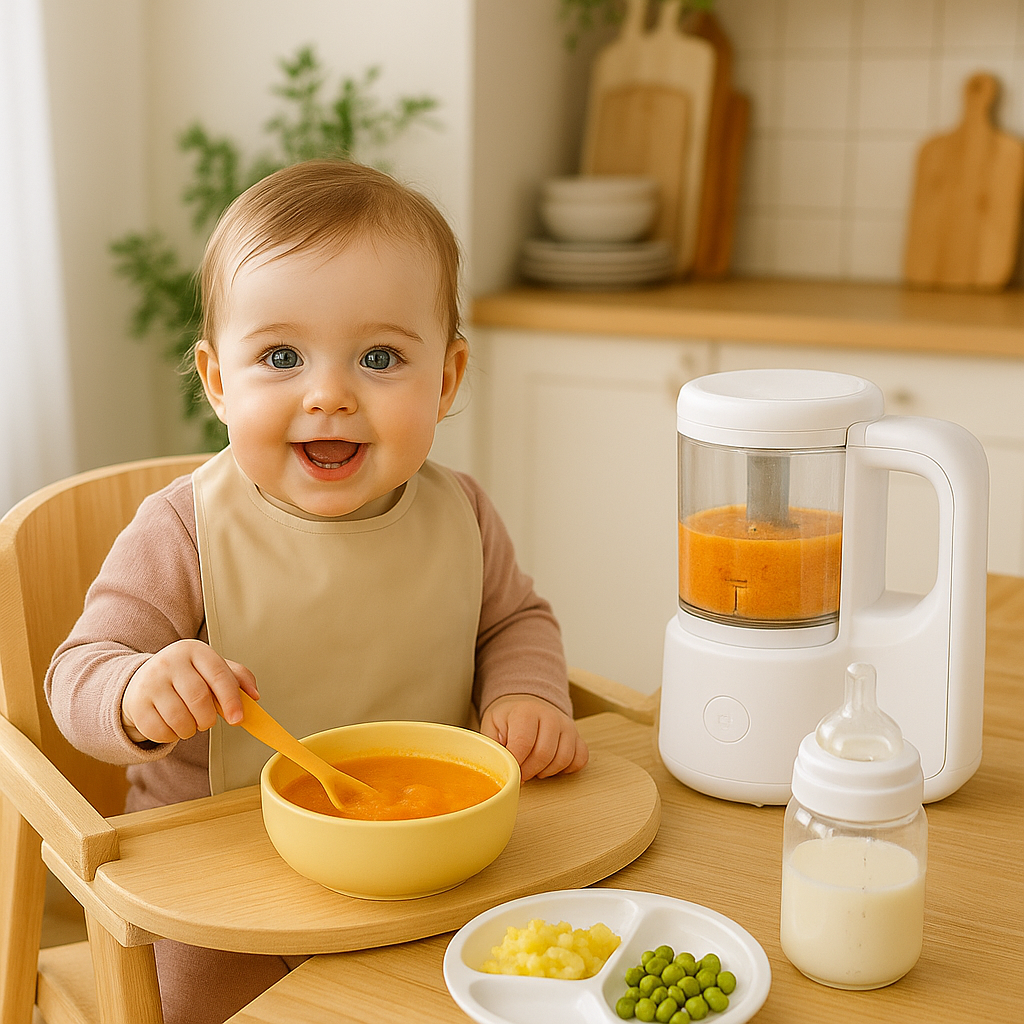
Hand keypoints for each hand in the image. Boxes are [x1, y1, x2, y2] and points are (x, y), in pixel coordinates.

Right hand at [121, 640, 258, 743]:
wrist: (144, 678)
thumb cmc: (188, 676)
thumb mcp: (212, 668)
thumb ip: (238, 678)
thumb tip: (254, 696)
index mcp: (195, 650)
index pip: (218, 675)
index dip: (231, 699)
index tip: (238, 719)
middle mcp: (170, 662)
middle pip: (199, 699)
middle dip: (208, 719)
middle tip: (208, 722)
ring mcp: (150, 682)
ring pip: (179, 718)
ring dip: (190, 730)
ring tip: (190, 724)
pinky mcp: (136, 704)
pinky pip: (160, 731)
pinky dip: (172, 736)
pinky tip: (173, 726)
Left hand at [480, 694, 588, 780]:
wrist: (528, 704)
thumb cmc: (509, 718)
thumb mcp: (492, 725)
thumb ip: (493, 744)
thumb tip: (499, 765)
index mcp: (526, 712)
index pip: (523, 744)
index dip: (516, 764)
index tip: (510, 771)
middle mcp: (550, 716)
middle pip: (544, 754)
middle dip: (529, 772)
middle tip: (521, 773)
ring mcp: (567, 726)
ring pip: (563, 759)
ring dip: (546, 771)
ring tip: (534, 768)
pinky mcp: (578, 736)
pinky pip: (580, 759)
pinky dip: (566, 768)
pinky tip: (551, 765)